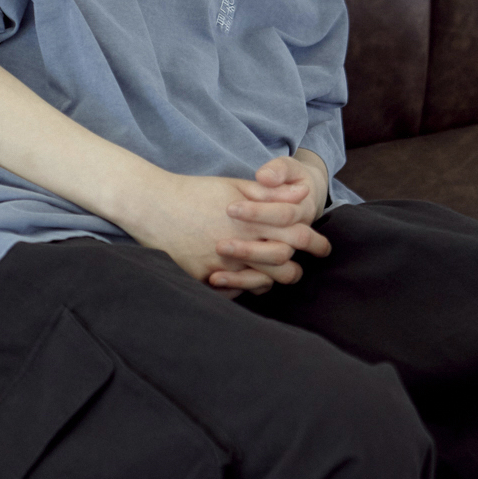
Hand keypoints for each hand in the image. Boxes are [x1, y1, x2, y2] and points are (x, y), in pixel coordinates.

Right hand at [144, 148, 330, 293]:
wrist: (153, 206)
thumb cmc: (195, 193)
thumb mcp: (233, 185)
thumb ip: (267, 193)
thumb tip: (300, 197)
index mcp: (251, 219)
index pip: (295, 234)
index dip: (315, 242)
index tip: (324, 247)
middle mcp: (240, 245)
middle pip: (284, 266)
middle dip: (297, 269)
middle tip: (301, 267)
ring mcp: (222, 266)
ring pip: (262, 284)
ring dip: (271, 280)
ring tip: (274, 275)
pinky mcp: (204, 280)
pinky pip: (234, 293)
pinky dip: (244, 288)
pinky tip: (246, 281)